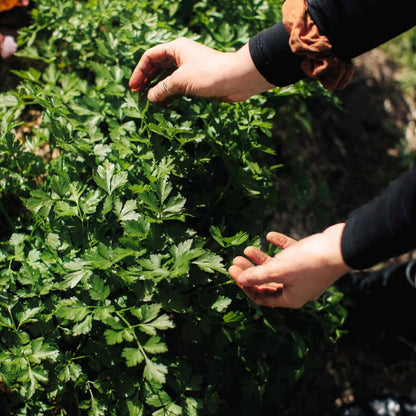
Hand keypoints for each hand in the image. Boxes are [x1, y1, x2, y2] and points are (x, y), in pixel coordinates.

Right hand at [129, 37, 273, 103]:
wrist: (236, 80)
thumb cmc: (208, 74)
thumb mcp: (180, 81)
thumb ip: (162, 89)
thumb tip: (150, 98)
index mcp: (176, 48)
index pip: (150, 57)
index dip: (139, 72)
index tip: (133, 88)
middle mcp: (182, 57)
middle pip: (158, 68)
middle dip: (147, 81)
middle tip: (138, 96)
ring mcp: (189, 70)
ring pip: (168, 79)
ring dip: (157, 89)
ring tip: (148, 102)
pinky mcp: (197, 82)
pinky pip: (178, 88)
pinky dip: (169, 95)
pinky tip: (162, 104)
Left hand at [228, 224, 350, 308]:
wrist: (340, 247)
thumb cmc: (309, 263)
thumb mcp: (278, 270)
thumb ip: (257, 276)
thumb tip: (240, 280)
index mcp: (290, 298)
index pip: (261, 297)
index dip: (245, 285)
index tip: (233, 271)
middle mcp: (297, 288)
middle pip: (267, 281)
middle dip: (250, 271)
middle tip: (236, 259)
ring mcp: (304, 273)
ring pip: (277, 267)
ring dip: (261, 258)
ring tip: (247, 247)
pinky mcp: (310, 258)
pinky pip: (290, 253)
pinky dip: (280, 245)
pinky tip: (270, 236)